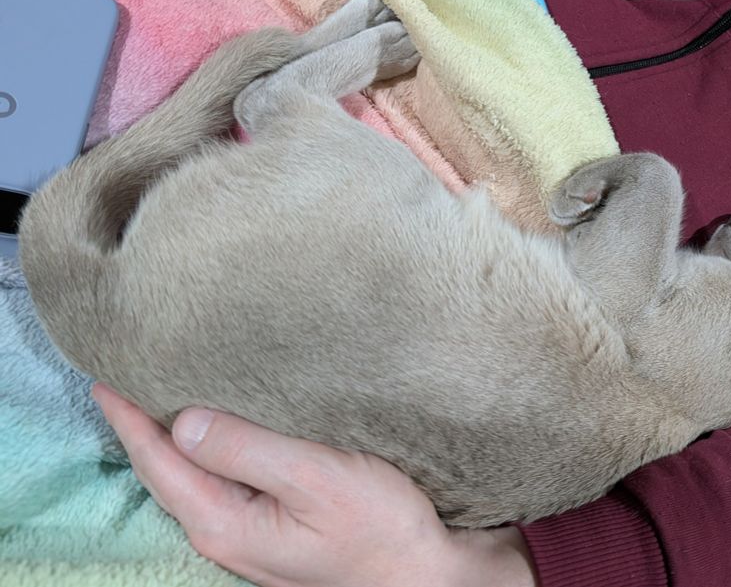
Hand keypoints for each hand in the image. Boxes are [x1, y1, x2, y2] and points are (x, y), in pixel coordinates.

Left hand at [93, 384, 536, 586]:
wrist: (420, 570)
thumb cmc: (378, 525)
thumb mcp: (316, 478)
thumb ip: (249, 449)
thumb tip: (185, 422)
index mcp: (224, 521)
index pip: (157, 460)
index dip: (128, 415)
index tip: (105, 372)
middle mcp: (224, 532)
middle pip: (164, 470)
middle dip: (140, 423)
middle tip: (125, 371)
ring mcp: (246, 532)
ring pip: (190, 475)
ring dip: (171, 433)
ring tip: (158, 391)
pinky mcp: (268, 526)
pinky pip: (218, 479)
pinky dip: (205, 447)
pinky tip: (214, 427)